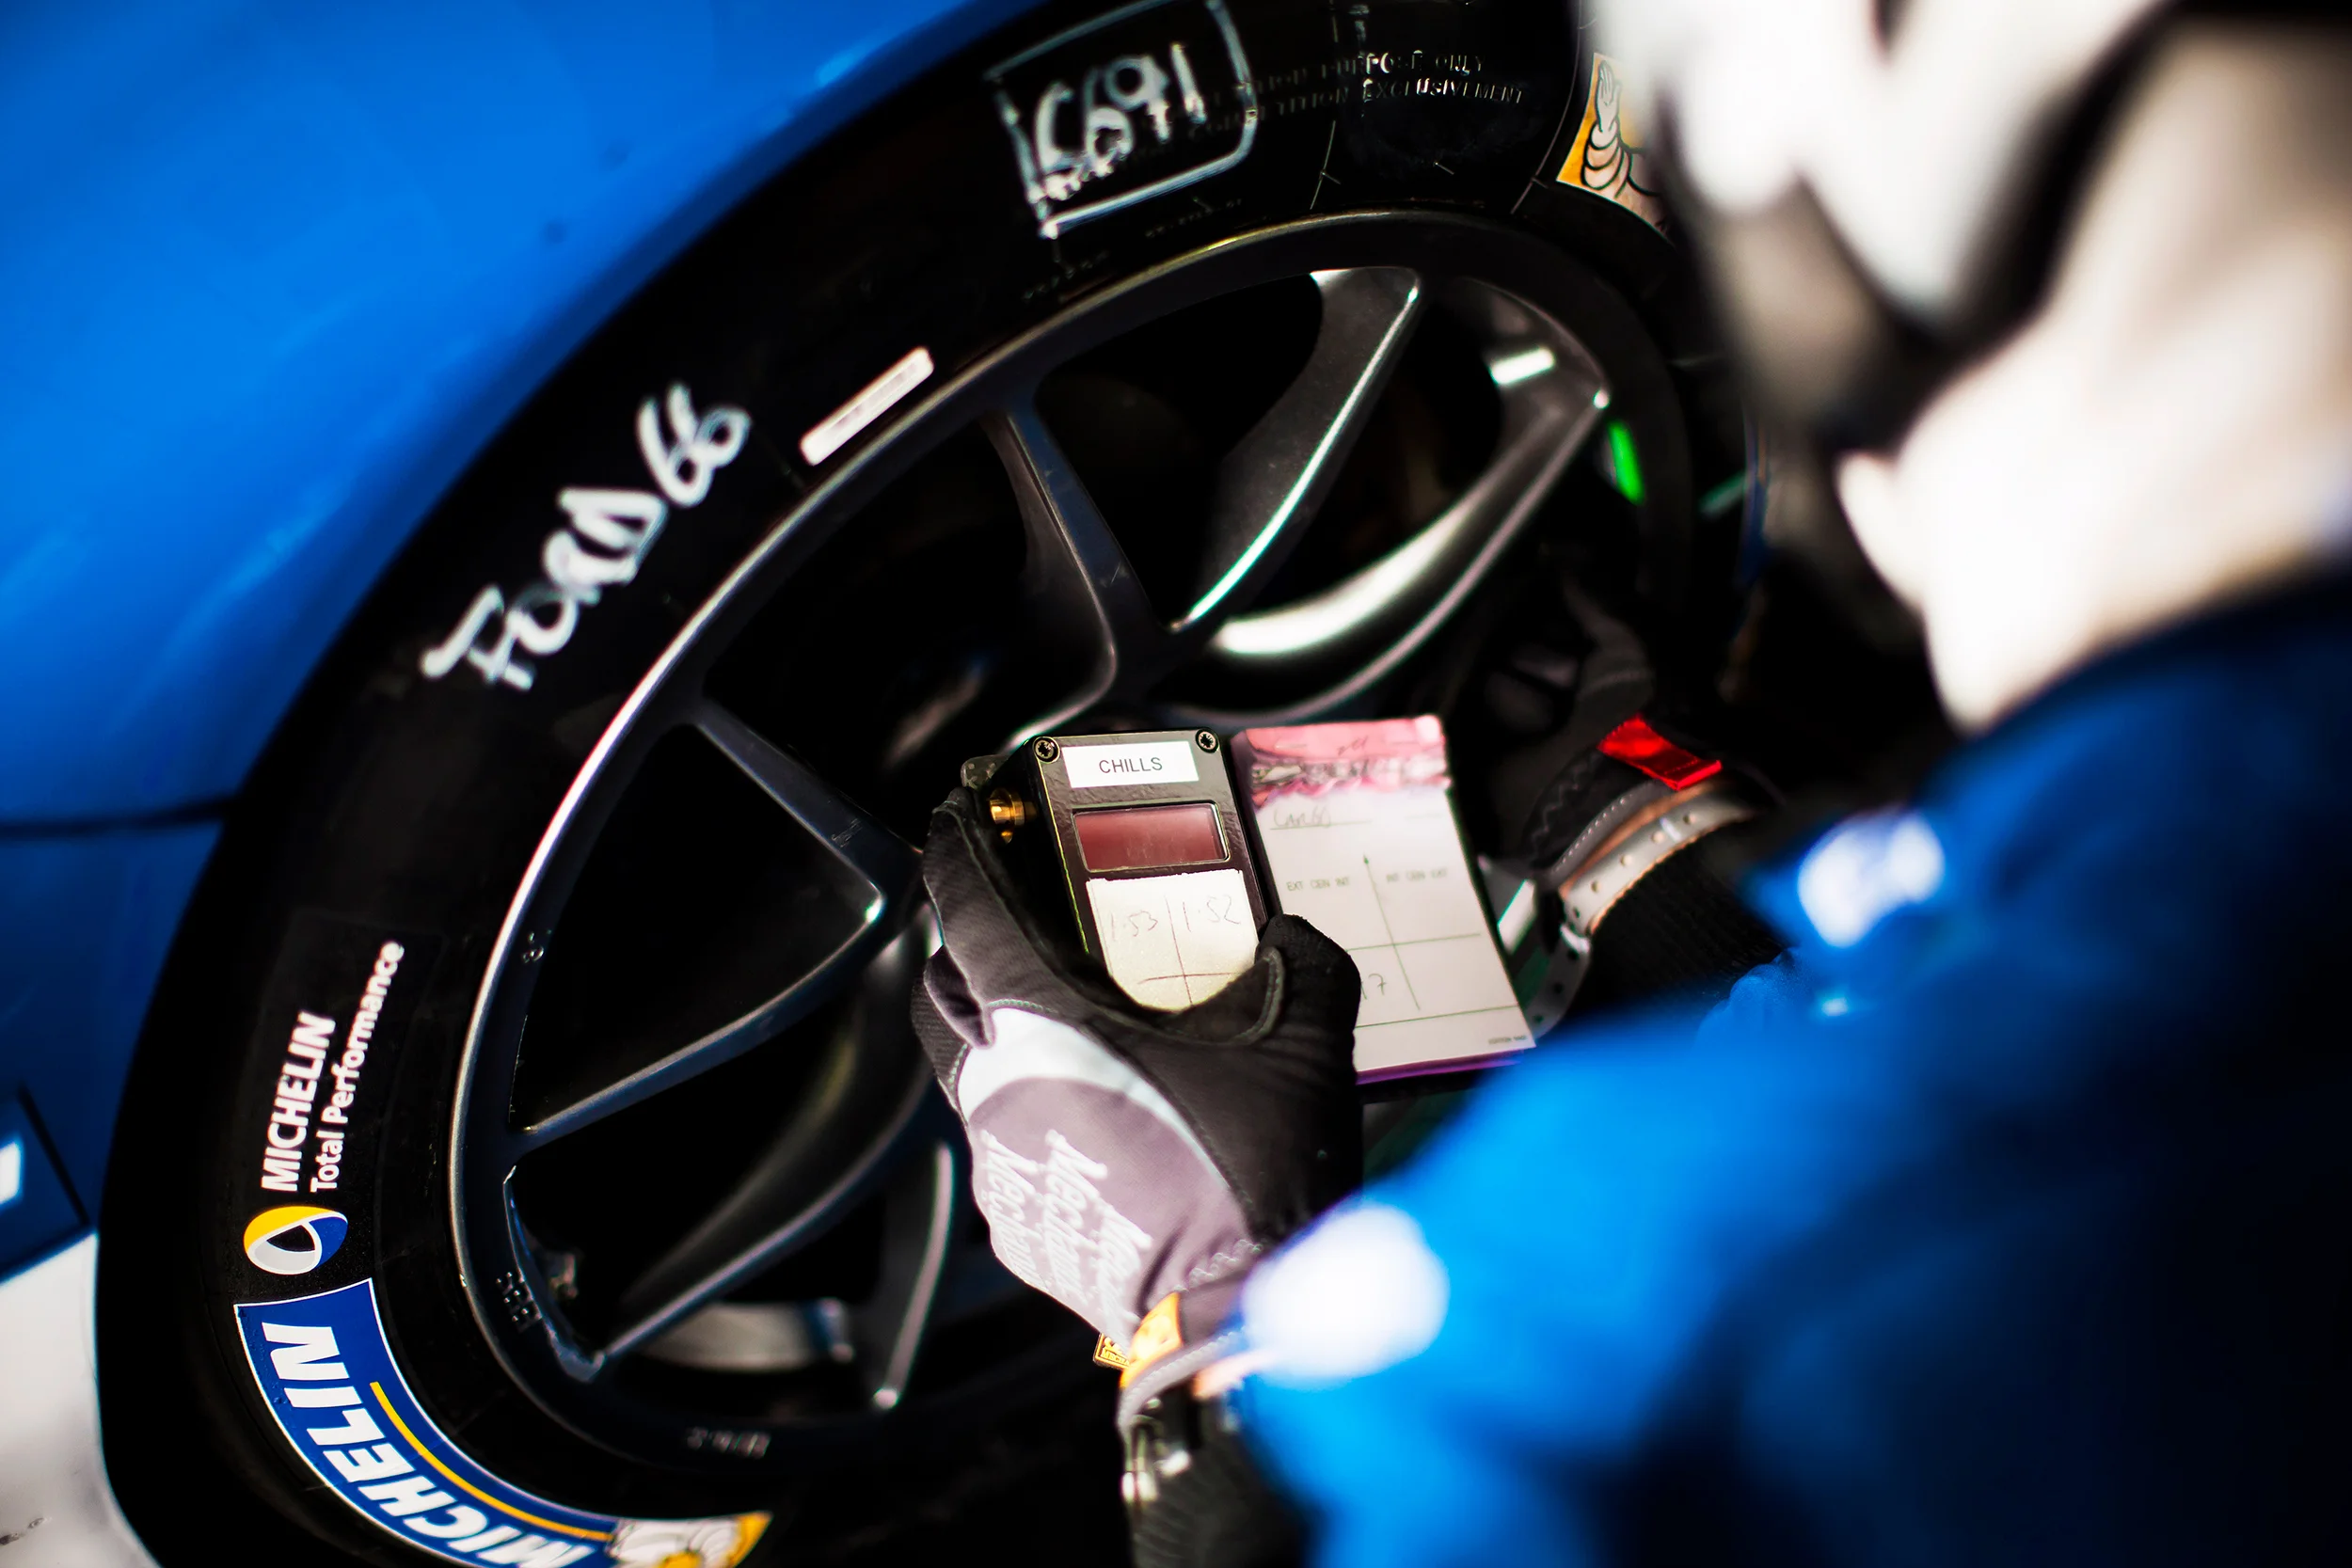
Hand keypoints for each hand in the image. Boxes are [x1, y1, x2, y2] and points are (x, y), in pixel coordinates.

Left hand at [912, 782, 1361, 1391]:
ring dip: (1013, 1036)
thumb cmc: (1254, 1178)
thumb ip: (1300, 962)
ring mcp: (1000, 1163)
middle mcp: (999, 1089)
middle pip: (945, 988)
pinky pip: (1009, 1141)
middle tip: (1028, 924)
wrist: (1242, 1314)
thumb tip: (1291, 938)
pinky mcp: (1018, 1222)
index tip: (958, 819)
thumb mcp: (1302, 1043)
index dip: (959, 852)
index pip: (968, 911)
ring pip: (976, 1072)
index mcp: (1045, 1026)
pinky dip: (1042, 1110)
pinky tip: (1108, 1112)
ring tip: (1085, 1027)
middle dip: (972, 946)